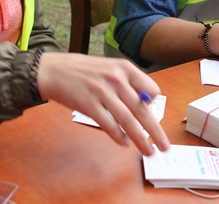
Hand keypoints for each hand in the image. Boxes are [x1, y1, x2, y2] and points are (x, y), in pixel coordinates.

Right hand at [35, 53, 169, 155]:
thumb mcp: (109, 68)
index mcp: (124, 68)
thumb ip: (127, 82)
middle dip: (155, 131)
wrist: (54, 71)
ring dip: (140, 139)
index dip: (154, 102)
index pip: (151, 88)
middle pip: (142, 110)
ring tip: (147, 151)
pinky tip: (124, 143)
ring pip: (128, 121)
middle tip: (164, 146)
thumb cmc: (83, 71)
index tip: (153, 112)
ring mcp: (102, 93)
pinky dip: (118, 136)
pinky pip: (109, 125)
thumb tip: (144, 103)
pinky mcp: (89, 105)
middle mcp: (116, 79)